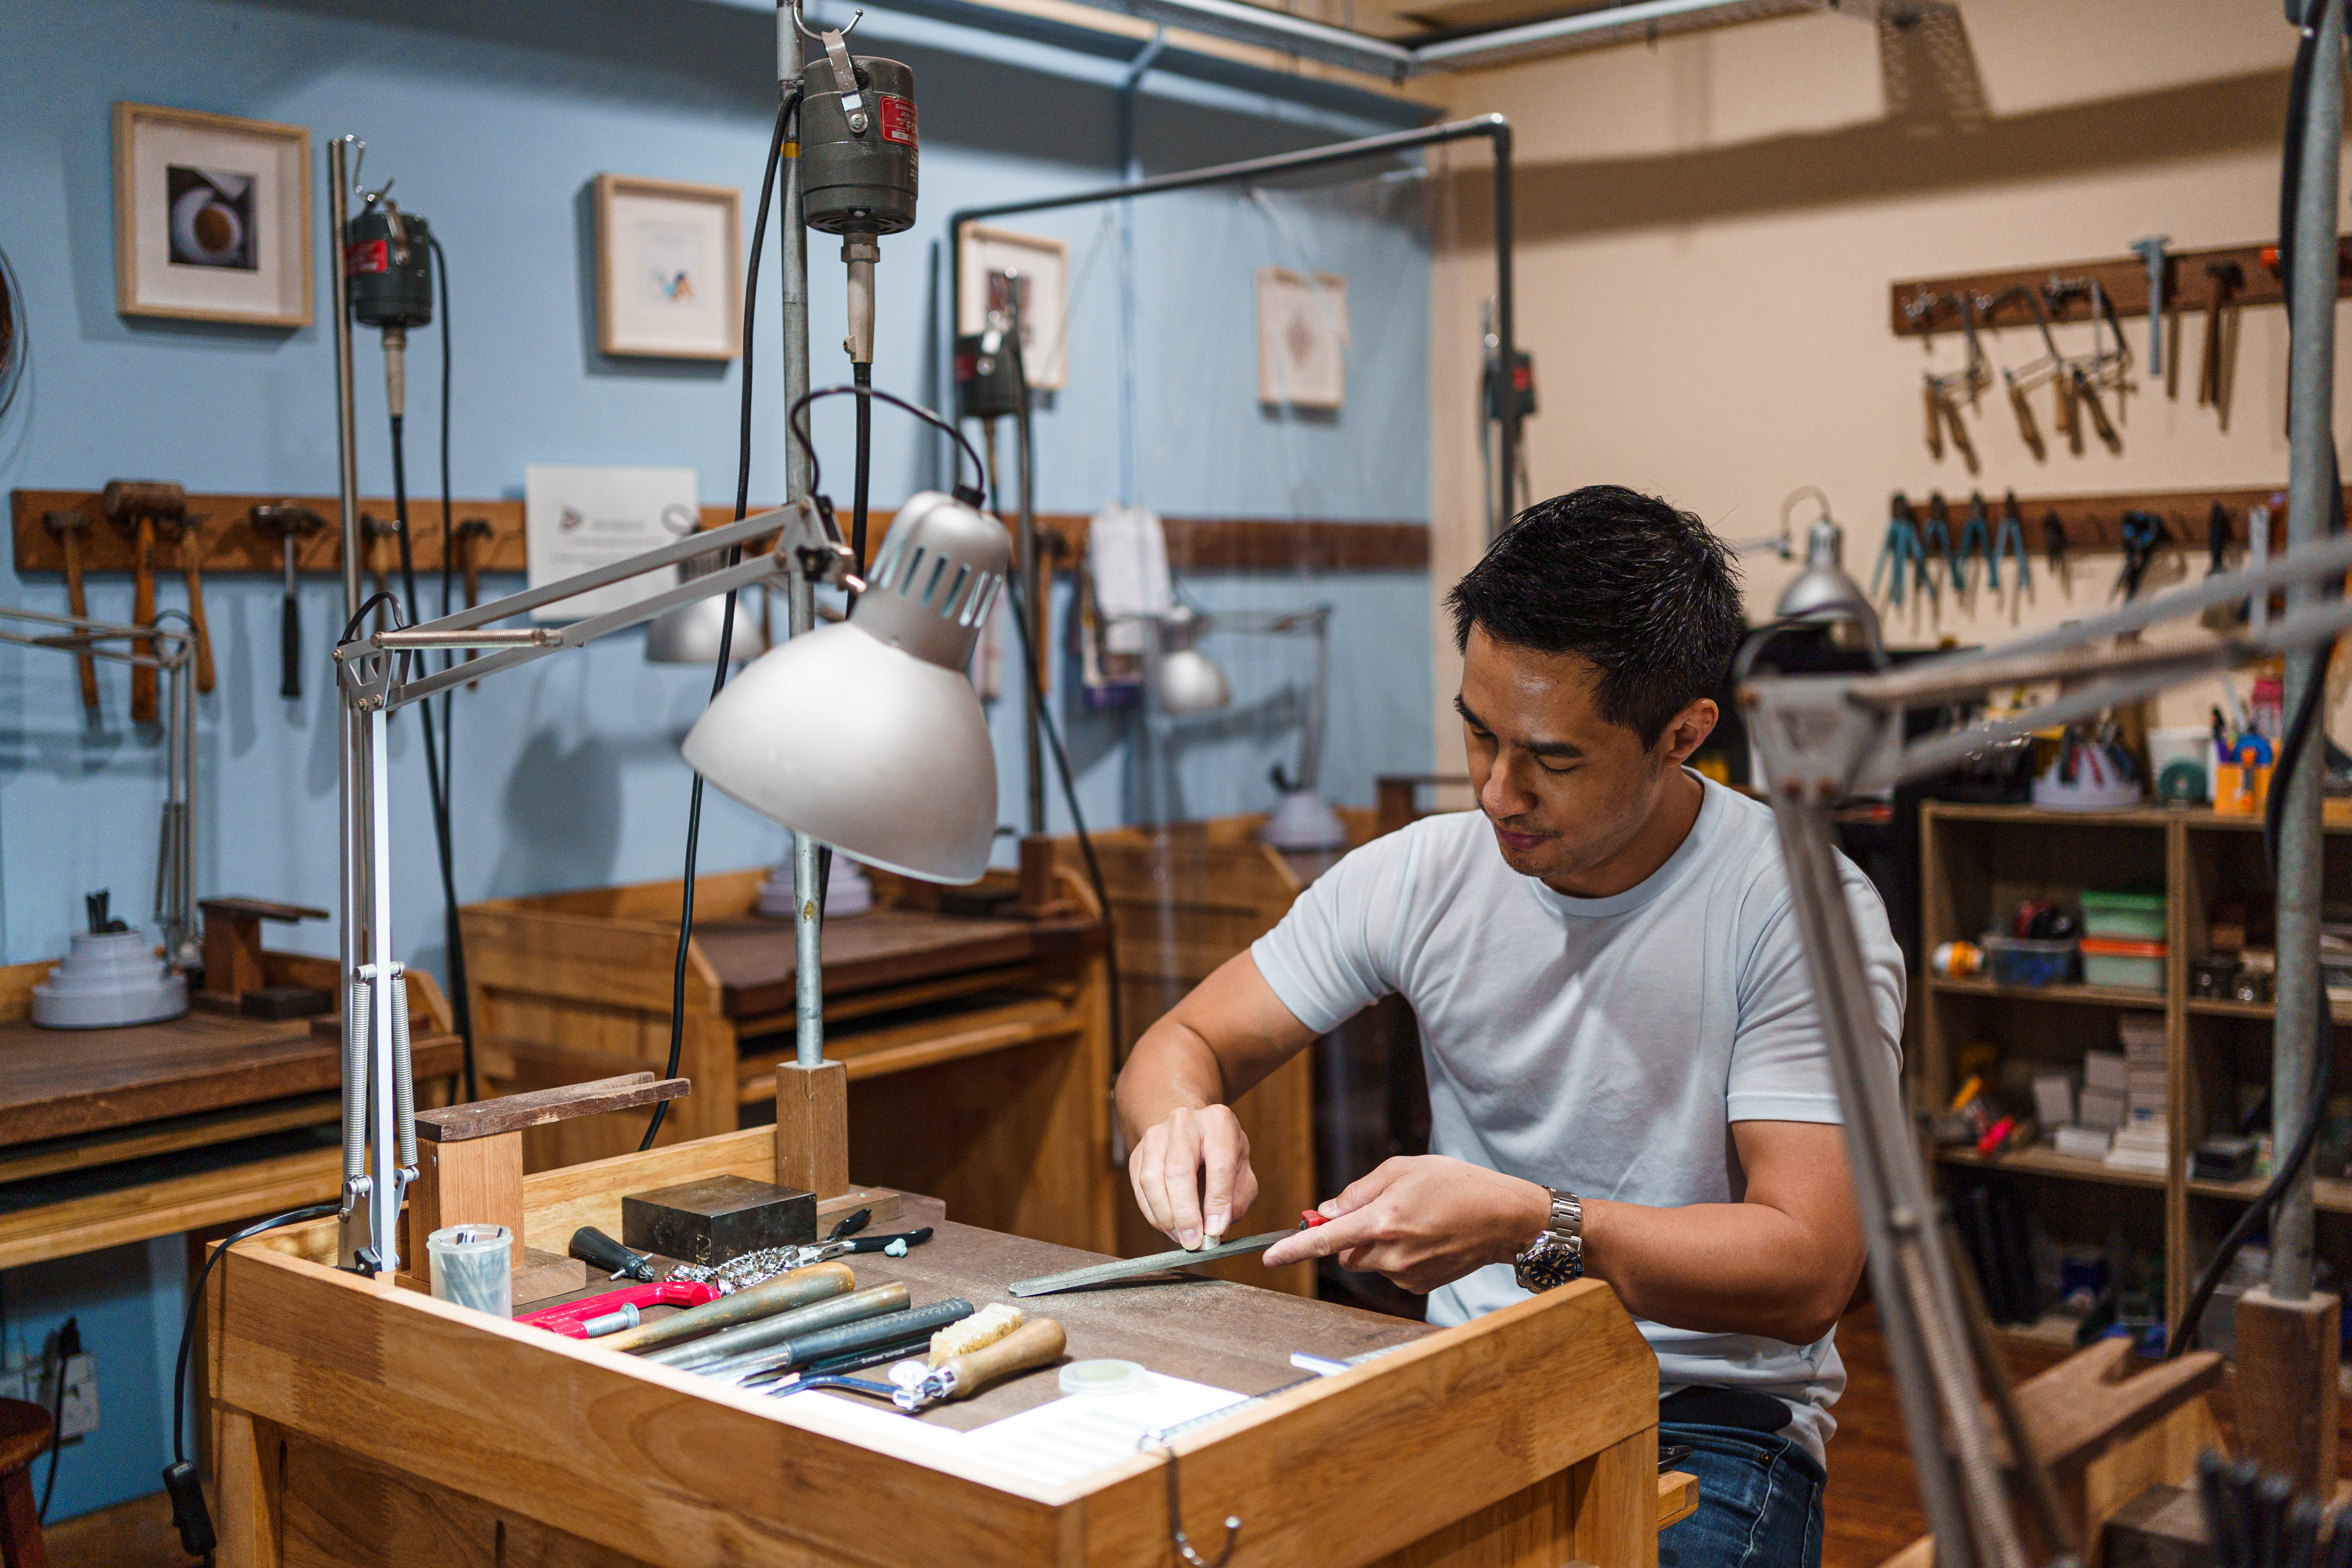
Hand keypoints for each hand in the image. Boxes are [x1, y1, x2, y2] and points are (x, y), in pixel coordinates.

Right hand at [1129, 1105, 1259, 1250]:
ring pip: (1152, 1180)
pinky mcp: (1138, 1153)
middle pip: (1178, 1171)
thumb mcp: (1242, 1167)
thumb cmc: (1221, 1152)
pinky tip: (1168, 1227)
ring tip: (1181, 1238)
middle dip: (1185, 1213)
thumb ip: (1237, 1197)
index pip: (1219, 1164)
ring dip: (1166, 1217)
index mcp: (1218, 1122)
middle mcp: (1184, 1122)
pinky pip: (1139, 1189)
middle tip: (1193, 1242)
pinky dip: (1153, 1214)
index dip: (1217, 1201)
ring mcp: (1156, 1135)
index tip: (1216, 1230)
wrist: (1192, 1128)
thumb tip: (1217, 1226)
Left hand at [1260, 1156, 1551, 1293]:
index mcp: (1383, 1221)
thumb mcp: (1403, 1170)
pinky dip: (1396, 1256)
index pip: (1327, 1239)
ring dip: (1374, 1245)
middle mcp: (1391, 1253)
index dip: (1294, 1248)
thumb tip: (1327, 1209)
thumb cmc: (1456, 1184)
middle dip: (1349, 1235)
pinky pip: (1391, 1272)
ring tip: (1411, 1221)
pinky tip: (1423, 1238)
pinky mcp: (1419, 1286)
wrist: (1503, 1218)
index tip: (1269, 1257)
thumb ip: (1359, 1191)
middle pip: (1345, 1252)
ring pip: (1368, 1262)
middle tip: (1377, 1211)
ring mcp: (1406, 1274)